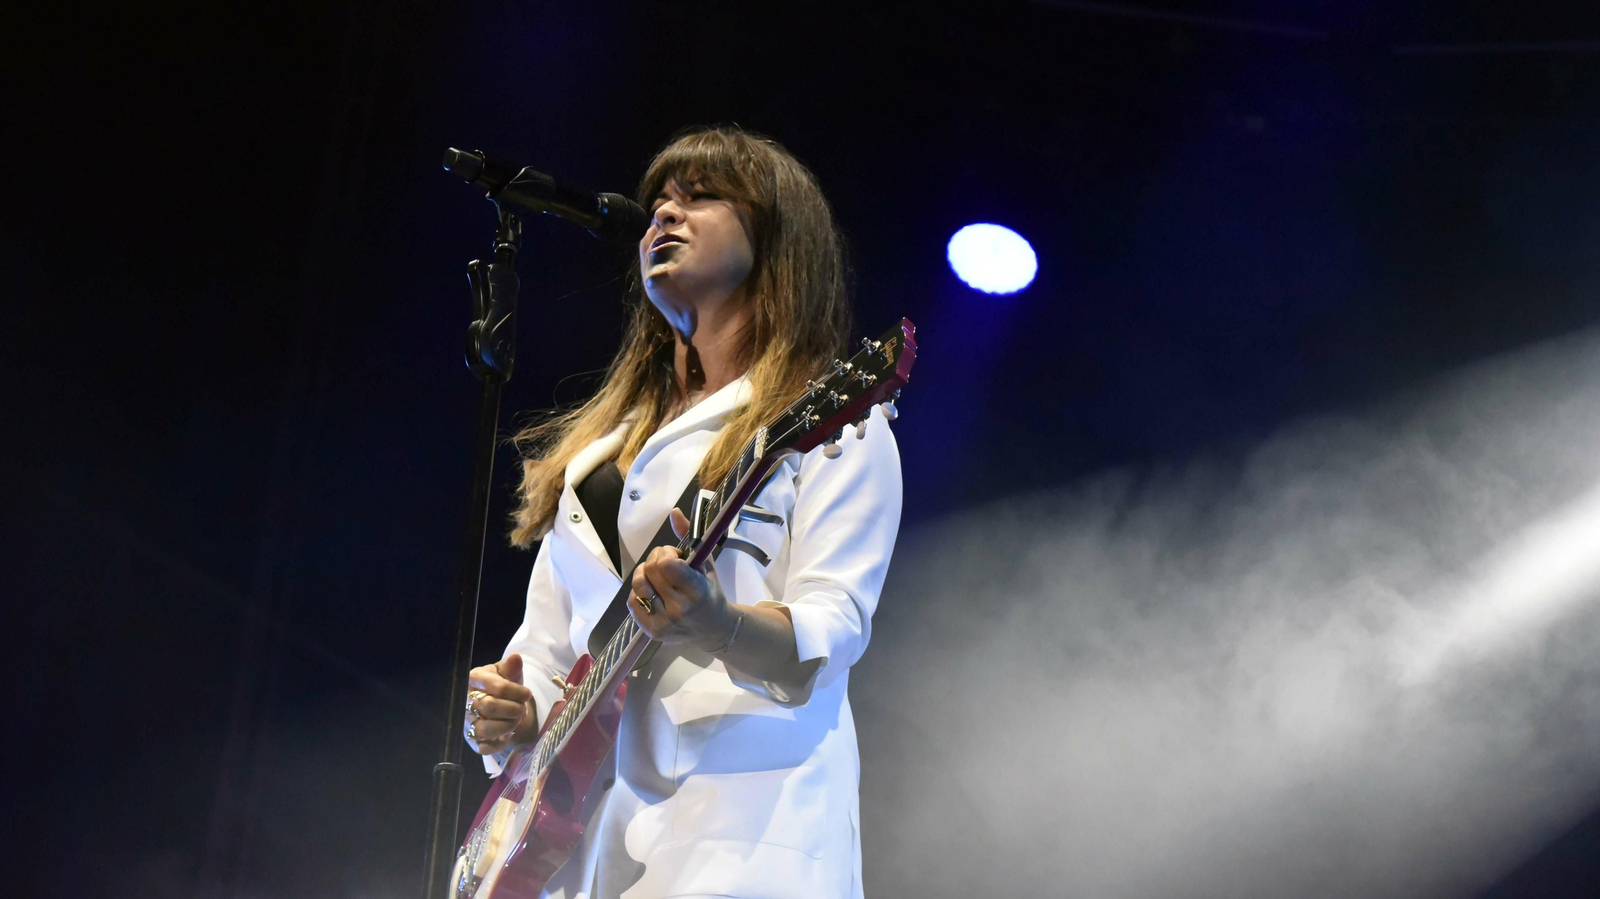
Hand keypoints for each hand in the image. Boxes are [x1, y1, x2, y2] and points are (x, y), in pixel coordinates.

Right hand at [464, 653, 534, 755]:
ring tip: (517, 720)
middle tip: (522, 708)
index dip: (516, 692)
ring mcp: (467, 722)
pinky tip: (508, 734)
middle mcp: (466, 701)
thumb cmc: (502, 685)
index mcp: (475, 679)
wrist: (496, 702)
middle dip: (513, 709)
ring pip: (485, 729)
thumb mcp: (507, 673)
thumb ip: (511, 667)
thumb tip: (516, 658)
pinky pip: (484, 748)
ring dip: (507, 726)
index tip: (527, 694)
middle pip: (490, 707)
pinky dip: (500, 743)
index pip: (497, 687)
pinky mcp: (472, 740)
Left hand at [629, 509, 739, 651]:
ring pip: (638, 585)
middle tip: (665, 562)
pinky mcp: (651, 631)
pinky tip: (652, 591)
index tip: (674, 555)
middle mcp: (679, 609)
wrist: (714, 629)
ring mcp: (664, 623)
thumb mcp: (706, 563)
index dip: (666, 553)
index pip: (667, 565)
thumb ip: (690, 536)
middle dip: (655, 558)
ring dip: (644, 573)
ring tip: (656, 576)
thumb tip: (674, 512)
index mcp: (697, 591)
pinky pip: (632, 601)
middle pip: (651, 571)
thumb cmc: (710, 592)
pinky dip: (639, 591)